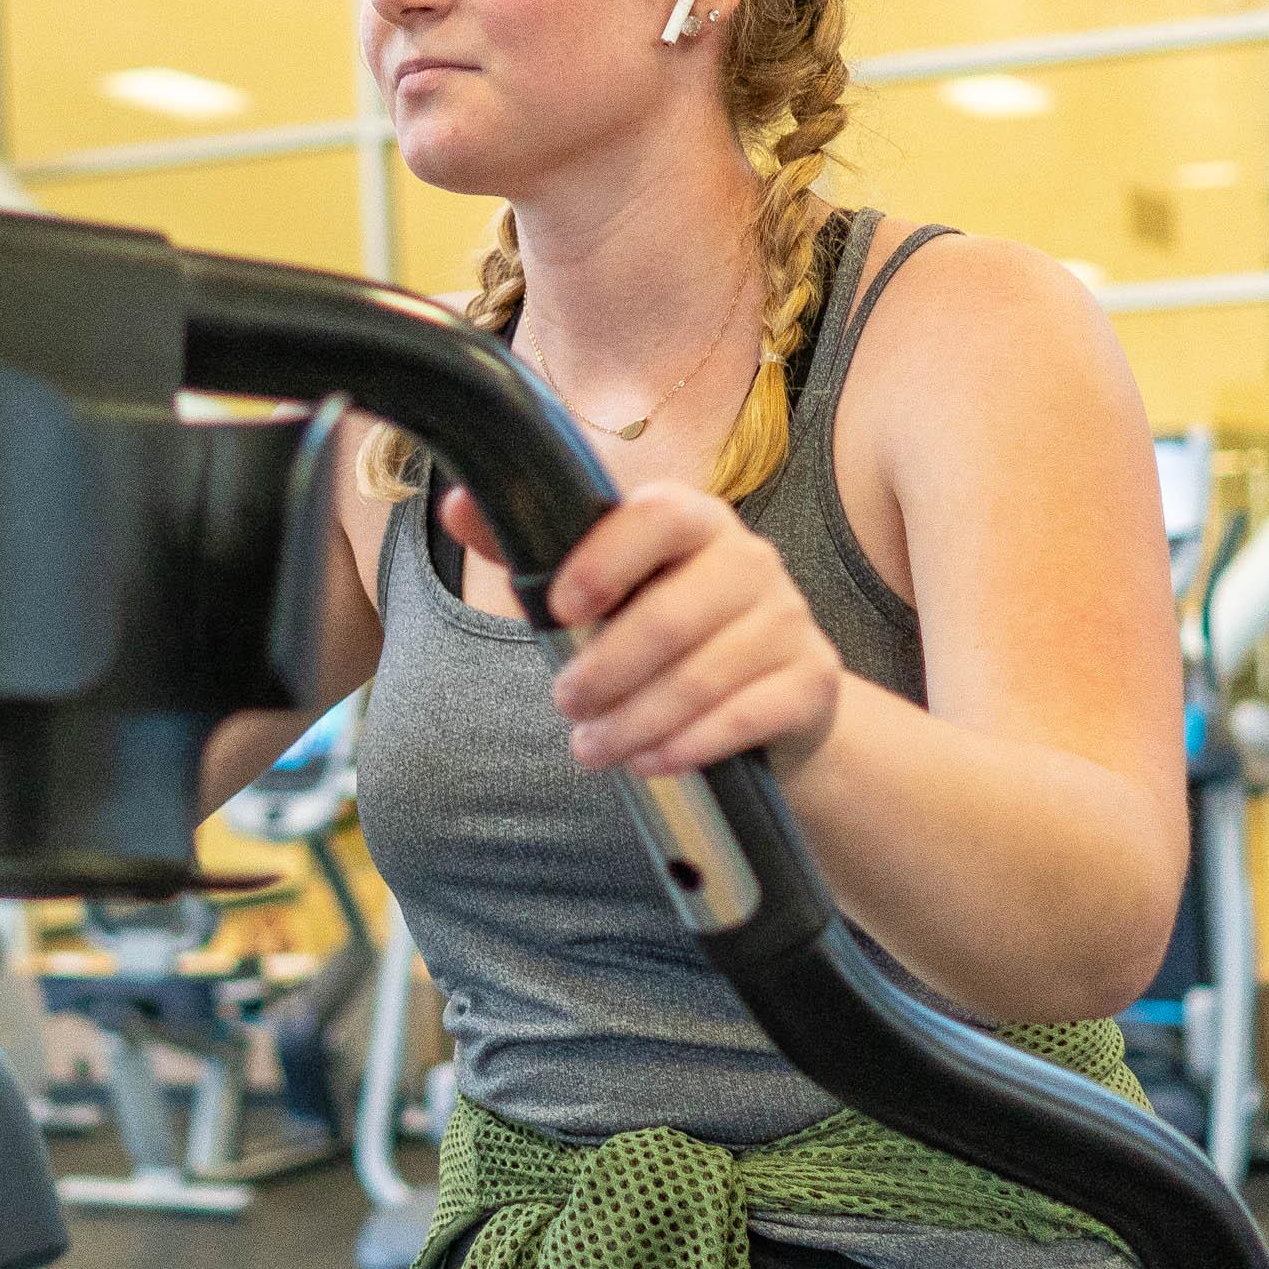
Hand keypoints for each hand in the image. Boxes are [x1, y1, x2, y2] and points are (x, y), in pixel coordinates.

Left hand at [458, 482, 845, 780]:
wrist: (775, 695)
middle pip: (674, 614)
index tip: (559, 609)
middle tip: (564, 704)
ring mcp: (789, 620)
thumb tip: (457, 506)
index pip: (656, 516)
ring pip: (704, 676)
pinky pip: (746, 717)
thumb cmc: (666, 630)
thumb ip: (533, 551)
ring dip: (637, 721)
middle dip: (607, 670)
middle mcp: (750, 560)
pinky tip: (649, 762)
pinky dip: (688, 745)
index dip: (605, 559)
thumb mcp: (604, 588)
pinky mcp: (812, 681)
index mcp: (694, 520)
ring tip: (592, 749)